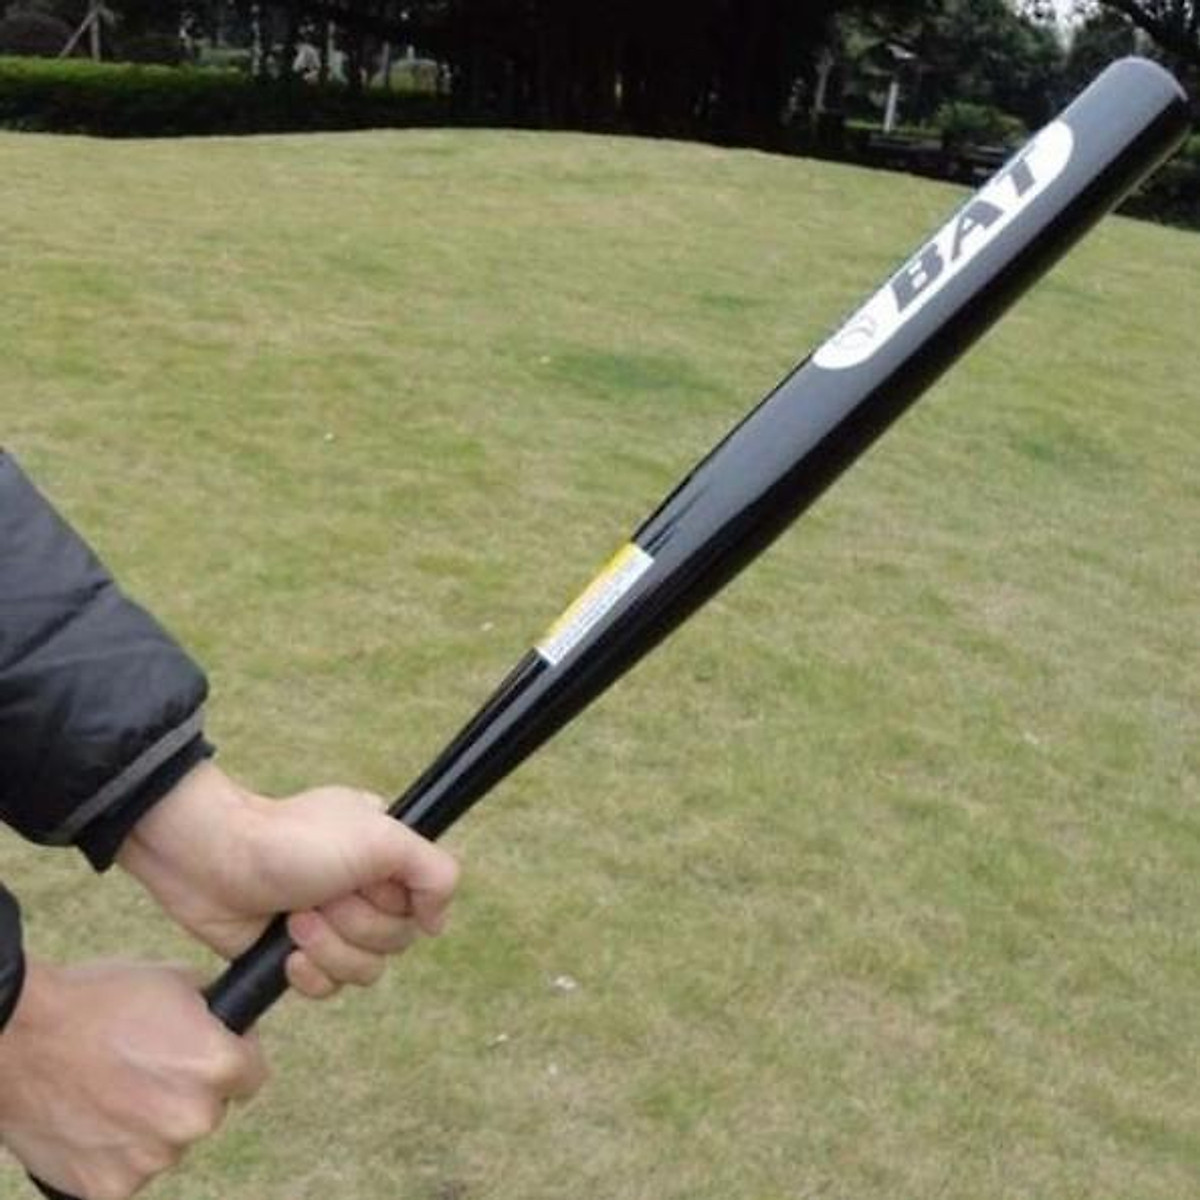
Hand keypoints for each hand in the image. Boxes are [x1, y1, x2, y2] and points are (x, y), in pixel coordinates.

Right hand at [0, 959, 266, 1199]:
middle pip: (208, 1110)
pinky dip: (113, 1151)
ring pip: (167, 1141)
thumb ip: (215, 1013)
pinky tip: (92, 1117)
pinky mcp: (109, 1188)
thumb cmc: (98, 999)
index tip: (208, 1052)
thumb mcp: (176, 982)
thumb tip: (233, 1023)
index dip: (232, 1059)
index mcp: (217, 1067)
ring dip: (150, 1122)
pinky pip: (128, 1170)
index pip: (252, 1075)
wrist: (20, 1034)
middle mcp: (193, 1118)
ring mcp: (151, 1159)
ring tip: (111, 1088)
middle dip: (188, 1091)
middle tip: (146, 1067)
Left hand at [116, 762, 459, 998]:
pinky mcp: (295, 955)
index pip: (423, 903)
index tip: (368, 882)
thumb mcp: (382, 837)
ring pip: (365, 971)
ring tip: (295, 919)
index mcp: (387, 856)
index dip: (397, 903)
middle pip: (395, 941)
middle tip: (321, 897)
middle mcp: (364, 889)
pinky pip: (328, 988)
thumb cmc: (294, 839)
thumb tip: (438, 923)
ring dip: (329, 948)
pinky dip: (308, 974)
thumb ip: (435, 872)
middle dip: (355, 925)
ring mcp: (330, 924)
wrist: (213, 859)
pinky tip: (284, 949)